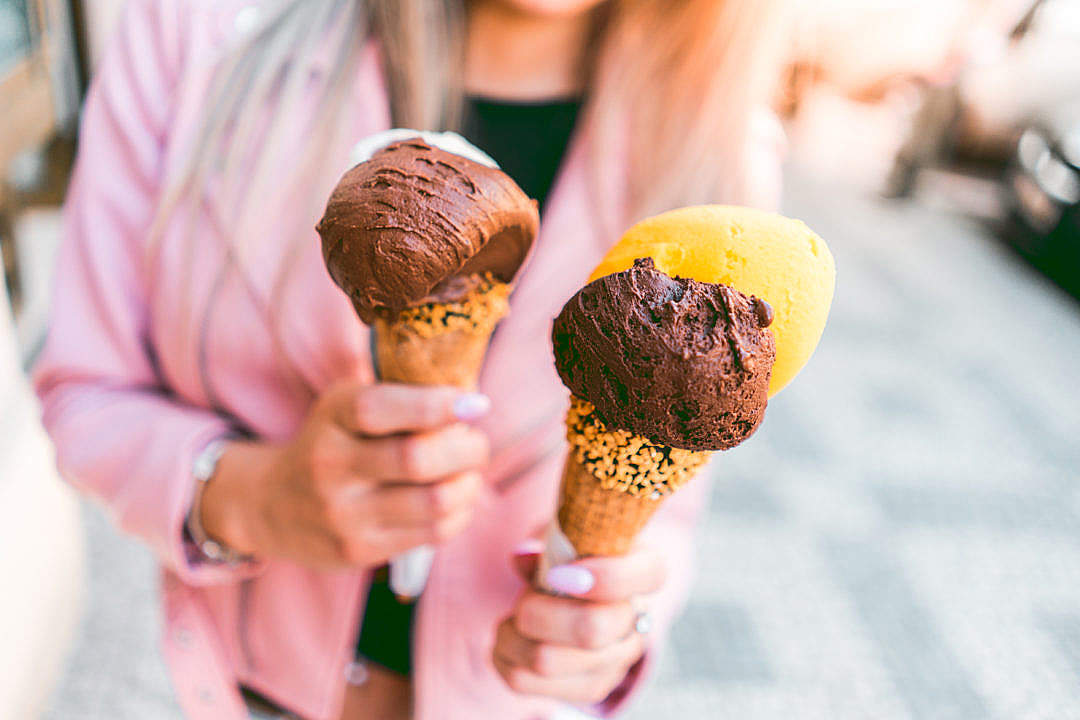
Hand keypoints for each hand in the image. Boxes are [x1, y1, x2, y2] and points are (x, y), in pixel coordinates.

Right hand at [200, 381, 490, 568]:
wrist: (270, 505)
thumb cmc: (333, 442)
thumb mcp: (348, 406)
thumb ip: (403, 398)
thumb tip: (473, 398)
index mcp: (334, 416)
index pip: (380, 408)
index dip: (436, 405)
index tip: (475, 405)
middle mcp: (331, 464)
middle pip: (417, 459)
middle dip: (467, 448)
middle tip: (476, 443)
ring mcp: (343, 513)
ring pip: (435, 502)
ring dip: (469, 484)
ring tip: (468, 474)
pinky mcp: (359, 550)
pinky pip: (433, 533)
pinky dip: (460, 513)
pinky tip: (454, 501)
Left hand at [492, 546, 664, 704]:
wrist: (579, 602)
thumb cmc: (572, 560)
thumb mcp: (566, 539)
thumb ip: (550, 543)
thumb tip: (523, 558)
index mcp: (643, 571)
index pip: (649, 574)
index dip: (608, 576)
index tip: (560, 573)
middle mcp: (637, 621)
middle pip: (592, 628)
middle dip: (537, 610)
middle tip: (524, 598)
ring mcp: (615, 661)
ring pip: (547, 659)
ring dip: (512, 634)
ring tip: (511, 619)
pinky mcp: (587, 689)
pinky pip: (524, 681)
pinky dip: (502, 656)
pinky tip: (511, 639)